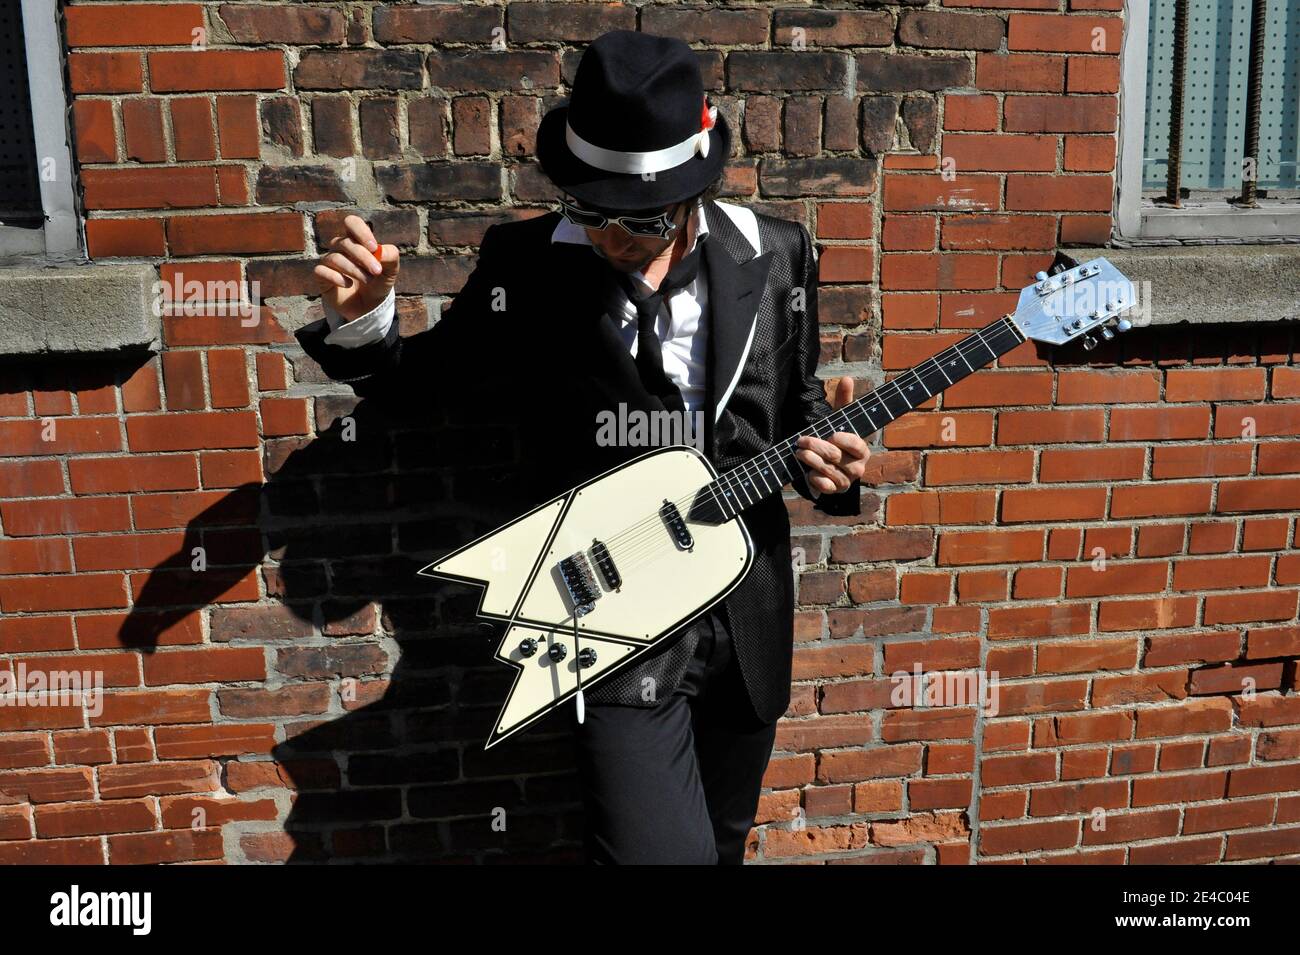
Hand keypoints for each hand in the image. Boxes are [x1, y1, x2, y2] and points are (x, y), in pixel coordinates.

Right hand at [313, 213, 400, 321]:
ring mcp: (329, 261)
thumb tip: (378, 251)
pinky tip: (348, 284)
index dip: (360, 231)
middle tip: (377, 271)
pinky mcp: (321, 277)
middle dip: (363, 257)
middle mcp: (340, 248)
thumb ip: (390, 256)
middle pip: (344, 242)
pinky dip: (336, 278)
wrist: (369, 307)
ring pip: (335, 258)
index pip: (352, 223)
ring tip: (368, 280)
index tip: (373, 247)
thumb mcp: (391, 270)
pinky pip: (321, 271)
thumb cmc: (378, 282)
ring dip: (354, 270)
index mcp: (357, 240)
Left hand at [795, 376, 869, 497]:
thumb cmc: (836, 438)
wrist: (827, 463)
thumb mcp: (839, 419)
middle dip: (817, 447)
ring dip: (811, 461)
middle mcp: (858, 467)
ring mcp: (846, 481)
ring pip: (828, 471)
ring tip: (799, 452)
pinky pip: (826, 487)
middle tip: (801, 439)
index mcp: (862, 449)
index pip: (857, 445)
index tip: (831, 434)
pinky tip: (807, 473)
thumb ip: (844, 400)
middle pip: (836, 457)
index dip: (844, 440)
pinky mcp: (834, 491)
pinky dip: (815, 480)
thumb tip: (846, 378)